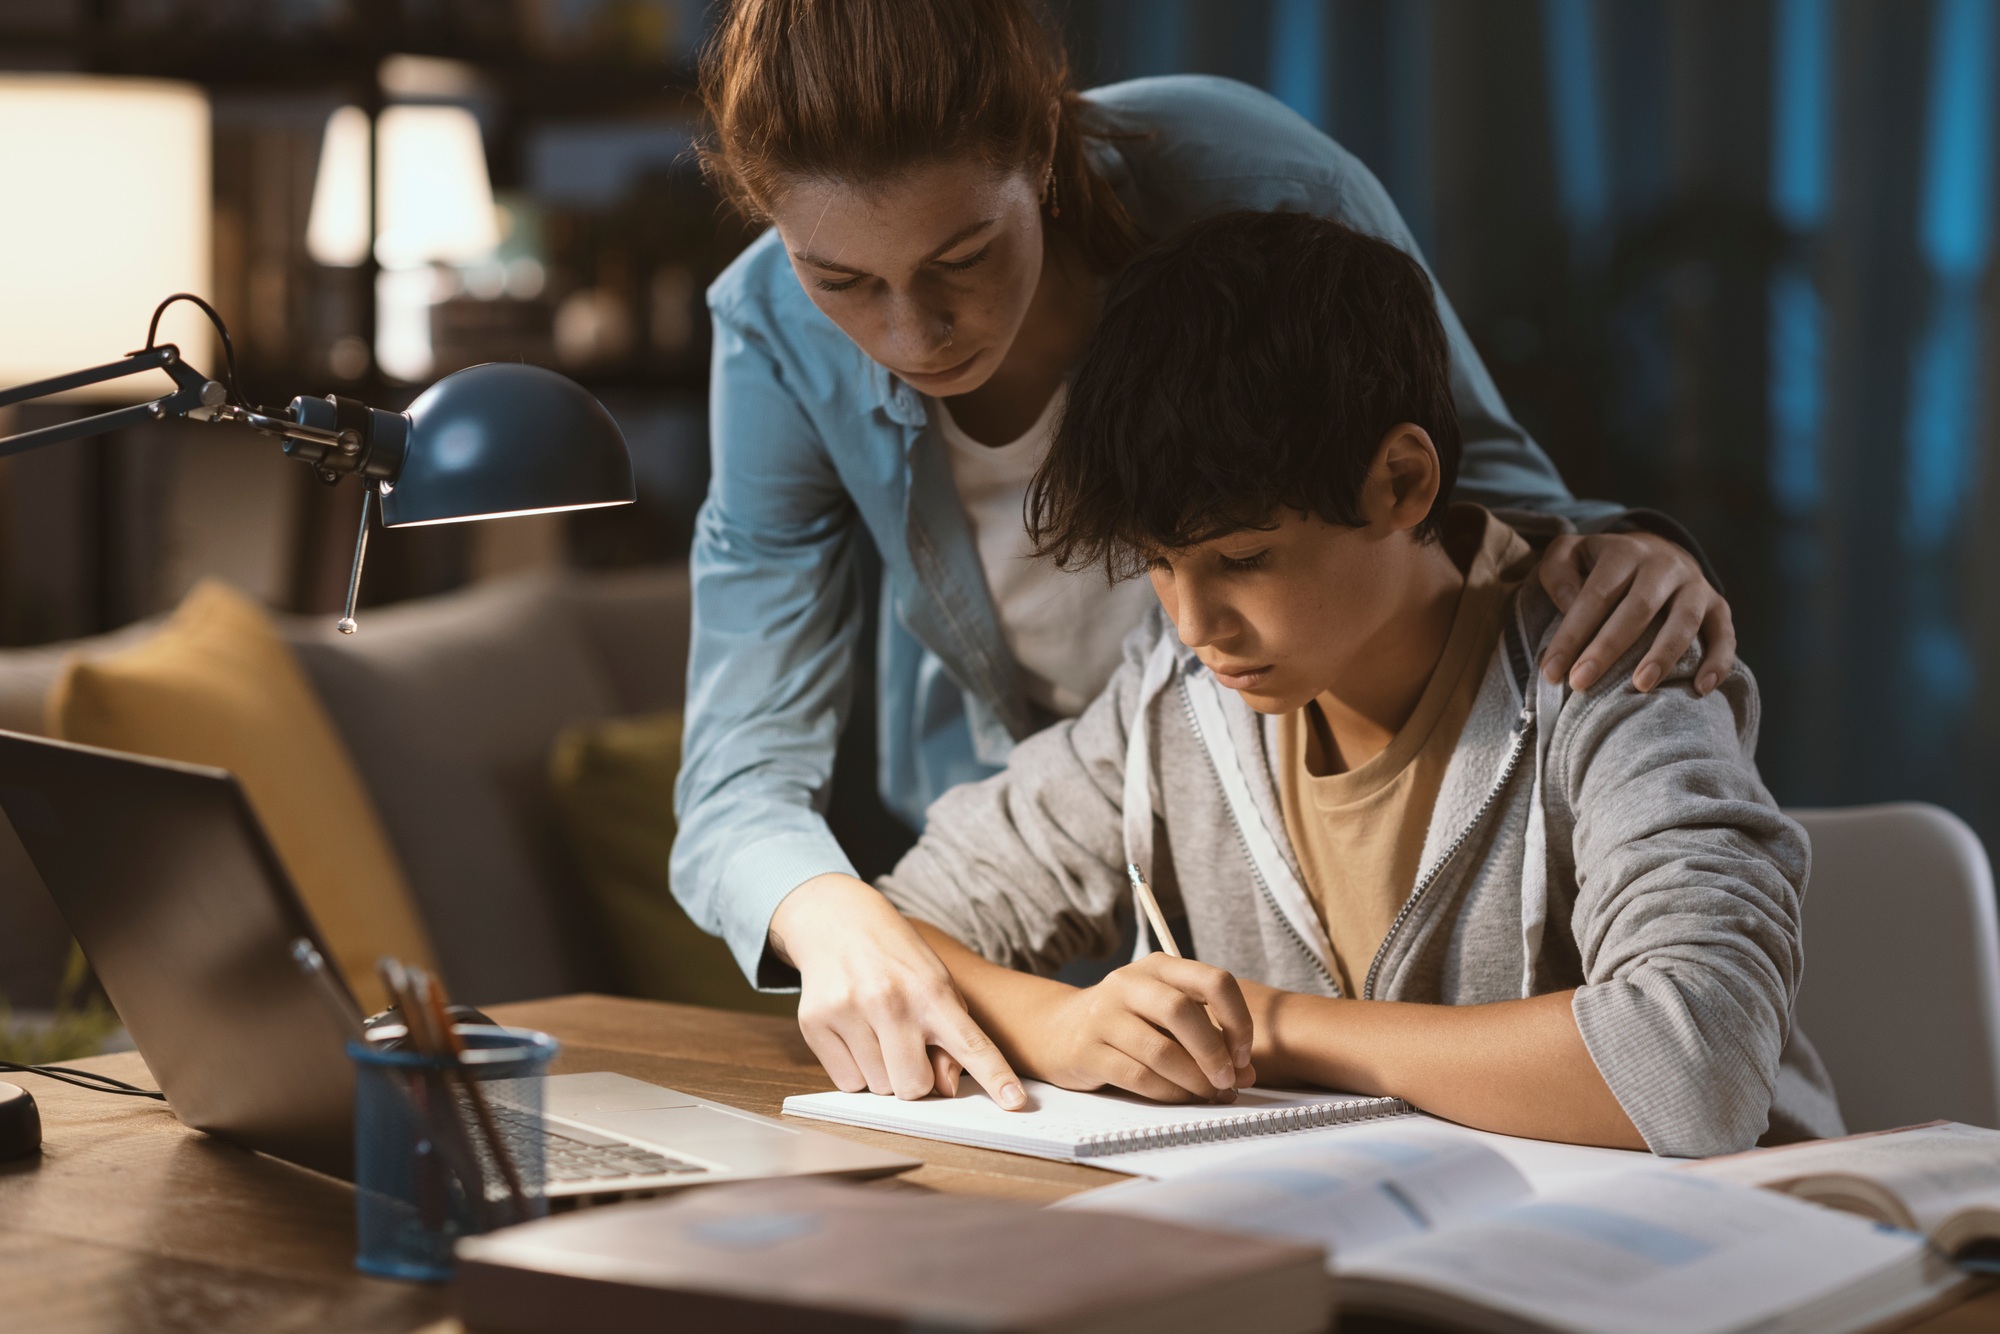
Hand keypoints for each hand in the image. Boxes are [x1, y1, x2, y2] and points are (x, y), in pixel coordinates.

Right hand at [770, 873, 1025, 1108]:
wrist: (838, 920)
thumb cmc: (897, 960)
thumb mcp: (936, 982)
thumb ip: (950, 1035)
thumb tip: (946, 1088)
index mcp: (932, 991)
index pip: (971, 1044)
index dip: (995, 1077)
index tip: (1015, 1104)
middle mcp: (890, 1001)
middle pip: (914, 1087)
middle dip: (914, 1079)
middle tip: (908, 1048)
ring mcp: (849, 1011)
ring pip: (878, 1088)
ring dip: (882, 1072)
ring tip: (878, 1032)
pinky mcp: (815, 1023)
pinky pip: (846, 1083)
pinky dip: (855, 1070)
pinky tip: (855, 1035)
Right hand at [1032, 955, 1255, 1103]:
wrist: (1058, 1030)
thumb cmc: (1127, 1023)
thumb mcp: (1165, 1016)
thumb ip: (1208, 1038)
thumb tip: (1247, 1075)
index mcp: (1159, 967)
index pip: (1214, 981)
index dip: (1238, 1020)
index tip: (1242, 1054)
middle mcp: (1130, 984)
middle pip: (1183, 1012)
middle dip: (1213, 1053)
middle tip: (1227, 1081)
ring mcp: (1105, 1015)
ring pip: (1160, 1050)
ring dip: (1193, 1080)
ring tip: (1208, 1094)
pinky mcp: (1088, 1050)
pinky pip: (1138, 1076)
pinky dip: (1168, 1093)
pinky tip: (1179, 1098)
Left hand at [1537, 531, 1735, 695]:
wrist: (1656, 552)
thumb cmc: (1601, 566)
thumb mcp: (1570, 554)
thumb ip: (1557, 572)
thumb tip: (1568, 604)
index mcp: (1624, 552)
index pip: (1595, 595)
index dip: (1571, 634)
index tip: (1551, 672)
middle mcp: (1664, 565)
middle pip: (1638, 608)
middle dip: (1608, 647)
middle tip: (1581, 683)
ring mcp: (1695, 585)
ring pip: (1684, 620)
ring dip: (1663, 655)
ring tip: (1640, 687)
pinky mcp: (1718, 606)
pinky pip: (1724, 634)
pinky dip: (1717, 661)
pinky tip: (1700, 688)